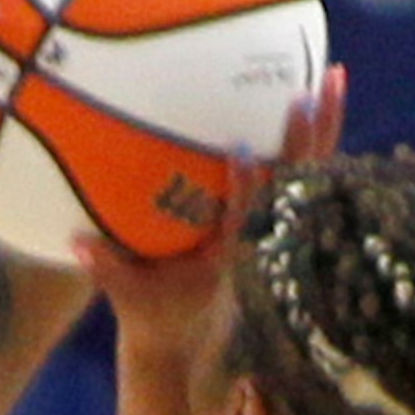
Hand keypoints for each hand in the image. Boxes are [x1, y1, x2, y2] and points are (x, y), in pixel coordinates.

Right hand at [76, 65, 344, 351]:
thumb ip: (106, 270)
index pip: (243, 219)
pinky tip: (319, 90)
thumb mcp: (127, 296)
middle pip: (296, 182)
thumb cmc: (151, 313)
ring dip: (326, 125)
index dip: (244, 187)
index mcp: (231, 256)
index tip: (240, 150)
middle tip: (316, 89)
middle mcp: (263, 237)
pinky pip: (303, 168)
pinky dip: (314, 133)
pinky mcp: (278, 215)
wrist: (185, 341)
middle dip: (308, 136)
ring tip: (335, 73)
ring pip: (312, 170)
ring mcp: (276, 225)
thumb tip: (78, 241)